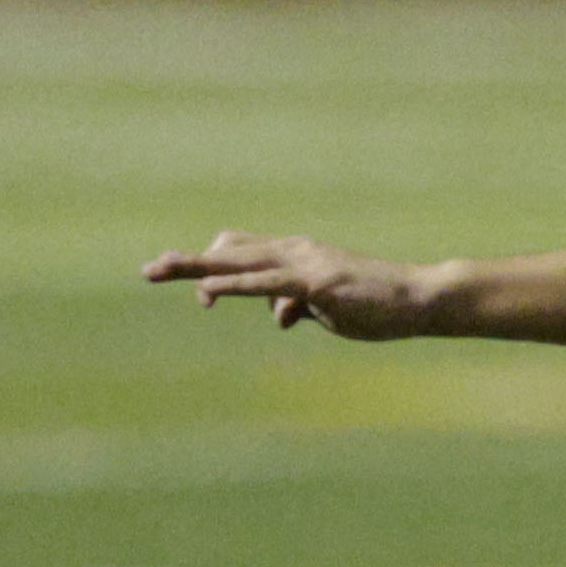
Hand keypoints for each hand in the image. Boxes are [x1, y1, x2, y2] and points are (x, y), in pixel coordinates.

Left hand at [142, 232, 440, 337]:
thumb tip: (280, 316)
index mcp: (295, 255)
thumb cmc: (378, 303)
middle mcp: (293, 251)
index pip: (242, 251)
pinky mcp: (315, 283)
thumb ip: (299, 306)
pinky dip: (233, 285)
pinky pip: (265, 284)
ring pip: (238, 262)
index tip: (197, 294)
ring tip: (160, 270)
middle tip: (148, 271)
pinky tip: (208, 291)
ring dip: (195, 267)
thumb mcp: (329, 309)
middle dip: (186, 262)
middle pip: (229, 250)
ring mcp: (303, 264)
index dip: (213, 267)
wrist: (417, 298)